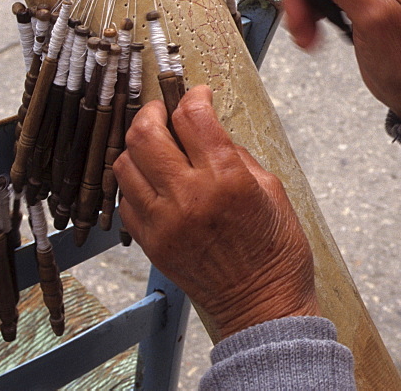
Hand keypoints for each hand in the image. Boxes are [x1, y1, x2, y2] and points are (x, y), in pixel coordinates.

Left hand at [114, 85, 319, 340]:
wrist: (263, 306)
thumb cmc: (276, 250)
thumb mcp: (271, 189)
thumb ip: (234, 154)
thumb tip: (207, 127)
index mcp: (225, 178)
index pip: (193, 116)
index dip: (194, 95)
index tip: (197, 94)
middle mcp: (188, 196)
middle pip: (145, 133)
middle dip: (152, 111)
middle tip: (164, 111)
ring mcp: (163, 221)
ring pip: (124, 163)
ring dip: (138, 147)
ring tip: (156, 148)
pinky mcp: (150, 242)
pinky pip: (124, 200)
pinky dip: (134, 184)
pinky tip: (153, 182)